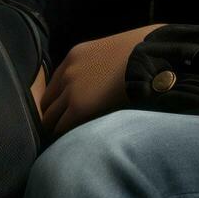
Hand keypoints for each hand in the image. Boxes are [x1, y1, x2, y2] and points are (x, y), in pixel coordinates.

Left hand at [40, 23, 165, 138]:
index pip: (54, 85)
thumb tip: (106, 84)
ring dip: (57, 129)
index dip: (58, 101)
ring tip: (66, 144)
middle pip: (47, 103)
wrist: (151, 56)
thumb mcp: (112, 52)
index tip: (64, 113)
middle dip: (53, 117)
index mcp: (75, 56)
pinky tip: (73, 145)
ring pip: (50, 118)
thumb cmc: (143, 53)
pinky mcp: (79, 107)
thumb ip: (101, 66)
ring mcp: (71, 89)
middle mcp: (67, 72)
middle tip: (62, 133)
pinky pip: (62, 128)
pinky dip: (65, 138)